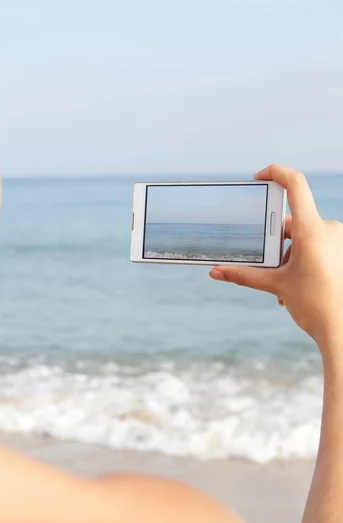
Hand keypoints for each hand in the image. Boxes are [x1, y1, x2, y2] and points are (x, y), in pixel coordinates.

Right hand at [210, 165, 342, 356]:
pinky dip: (302, 259)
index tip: (259, 177)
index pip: (296, 185)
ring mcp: (337, 239)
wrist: (342, 328)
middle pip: (292, 220)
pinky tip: (297, 284)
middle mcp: (328, 229)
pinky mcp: (341, 250)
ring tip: (284, 285)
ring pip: (303, 236)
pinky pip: (316, 245)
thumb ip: (243, 275)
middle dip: (274, 241)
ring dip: (288, 255)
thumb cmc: (314, 306)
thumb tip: (214, 272)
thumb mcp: (275, 285)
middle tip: (267, 264)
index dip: (276, 173)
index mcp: (311, 231)